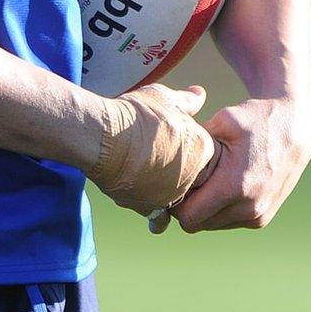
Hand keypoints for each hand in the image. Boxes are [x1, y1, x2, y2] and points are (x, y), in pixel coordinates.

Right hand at [85, 84, 215, 218]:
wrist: (103, 138)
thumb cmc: (134, 114)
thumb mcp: (164, 98)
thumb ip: (186, 101)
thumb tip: (199, 94)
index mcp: (203, 147)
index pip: (207, 152)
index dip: (191, 146)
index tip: (176, 142)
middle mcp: (195, 174)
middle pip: (194, 177)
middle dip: (183, 170)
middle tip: (162, 159)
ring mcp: (175, 194)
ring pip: (178, 197)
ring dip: (168, 191)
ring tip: (150, 177)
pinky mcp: (153, 208)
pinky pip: (160, 217)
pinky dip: (155, 212)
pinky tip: (146, 201)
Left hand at [170, 94, 310, 232]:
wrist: (298, 124)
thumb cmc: (258, 118)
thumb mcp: (223, 120)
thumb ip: (195, 142)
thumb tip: (170, 158)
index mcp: (236, 185)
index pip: (188, 216)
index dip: (175, 202)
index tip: (174, 183)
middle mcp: (249, 207)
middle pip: (197, 224)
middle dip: (189, 206)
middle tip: (189, 180)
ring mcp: (258, 215)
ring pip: (212, 225)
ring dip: (205, 209)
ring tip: (209, 181)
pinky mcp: (263, 217)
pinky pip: (228, 222)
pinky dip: (221, 209)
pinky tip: (224, 186)